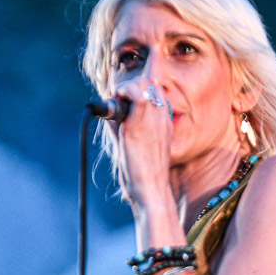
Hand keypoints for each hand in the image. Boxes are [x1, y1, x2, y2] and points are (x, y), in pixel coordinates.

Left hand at [108, 78, 173, 206]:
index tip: (124, 107)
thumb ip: (125, 126)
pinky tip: (114, 109)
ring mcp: (153, 118)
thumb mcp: (139, 147)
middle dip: (129, 89)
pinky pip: (134, 92)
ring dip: (124, 91)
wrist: (151, 191)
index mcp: (165, 122)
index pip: (155, 92)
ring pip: (140, 83)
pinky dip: (121, 93)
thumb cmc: (144, 176)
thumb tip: (109, 112)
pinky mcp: (139, 123)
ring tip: (116, 110)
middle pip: (148, 83)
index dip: (137, 93)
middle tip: (118, 107)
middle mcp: (162, 116)